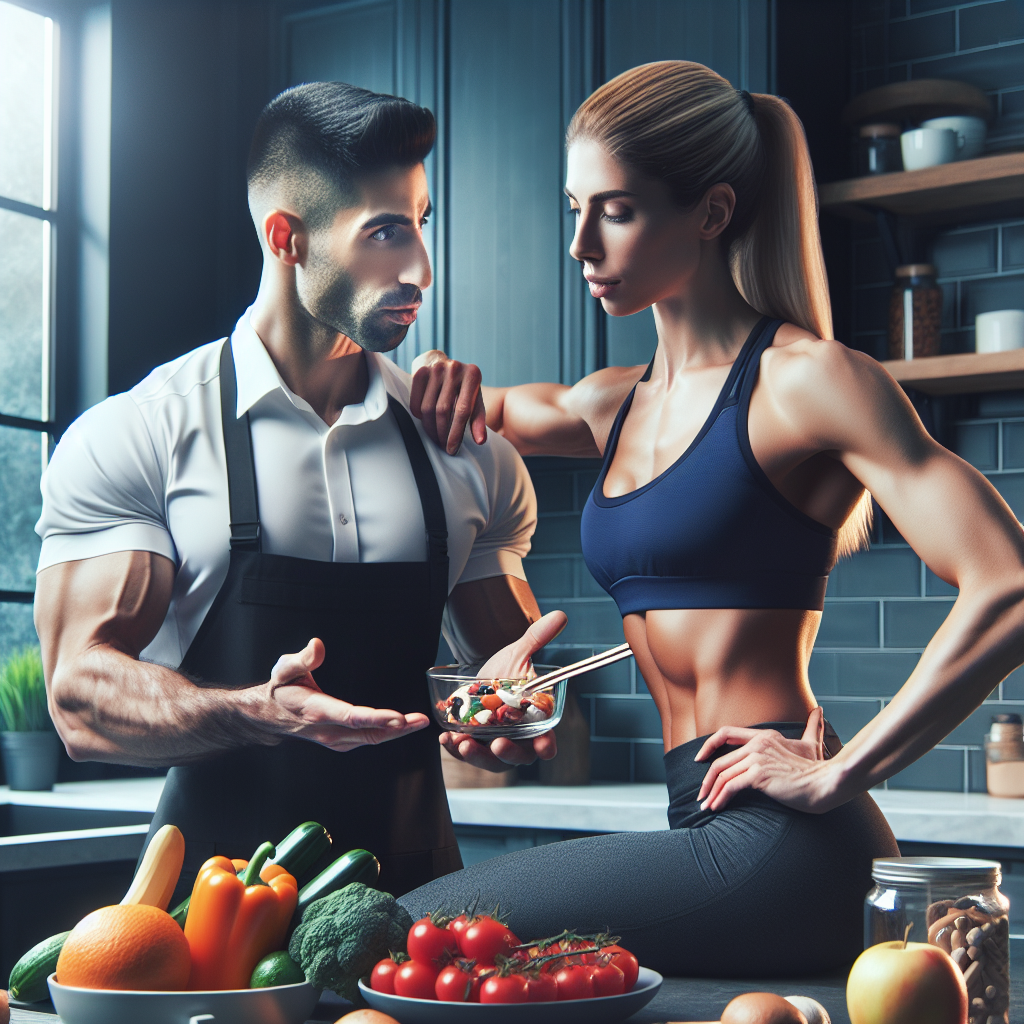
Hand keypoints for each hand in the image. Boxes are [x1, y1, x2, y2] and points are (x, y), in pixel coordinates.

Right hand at [267, 638, 429, 751]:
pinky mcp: (341, 741)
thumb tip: (318, 645)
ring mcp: (336, 740)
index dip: (376, 719)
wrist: (270, 716)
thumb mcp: (284, 670)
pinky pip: (368, 739)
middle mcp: (328, 730)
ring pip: (371, 739)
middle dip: (397, 728)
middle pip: (368, 733)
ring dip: (397, 732)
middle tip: (421, 719)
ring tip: (419, 722)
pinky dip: (387, 733)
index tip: (398, 717)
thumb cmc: (281, 689)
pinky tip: (404, 725)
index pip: (351, 718)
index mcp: (317, 711)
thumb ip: (302, 659)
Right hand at [410, 350, 486, 453]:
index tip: (452, 449)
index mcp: (473, 375)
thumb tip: (480, 441)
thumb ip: (478, 420)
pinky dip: (419, 417)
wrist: (443, 363)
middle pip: (443, 410)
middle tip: (443, 447)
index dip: (456, 433)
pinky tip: (426, 422)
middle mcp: (454, 369)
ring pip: (427, 408)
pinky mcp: (420, 371)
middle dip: (442, 434)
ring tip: (435, 438)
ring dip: (430, 429)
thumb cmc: (463, 387)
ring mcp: (436, 368)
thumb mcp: (475, 400)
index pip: (462, 410)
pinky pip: (415, 402)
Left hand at [439, 610, 566, 771]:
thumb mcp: (518, 654)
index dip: (546, 746)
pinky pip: (466, 752)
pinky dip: (456, 749)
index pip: (547, 742)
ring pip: (490, 761)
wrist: (481, 674)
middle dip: (507, 754)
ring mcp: (495, 744)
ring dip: (476, 756)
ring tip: (462, 741)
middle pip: (518, 757)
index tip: (542, 745)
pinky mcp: (474, 743)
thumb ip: (537, 638)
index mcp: (536, 722)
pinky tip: (446, 738)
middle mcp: (518, 738)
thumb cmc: (507, 670)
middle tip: (497, 745)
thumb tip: (559, 615)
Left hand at [693, 707, 836, 813]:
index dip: (709, 745)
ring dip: (711, 793)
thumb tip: (819, 710)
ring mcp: (757, 758)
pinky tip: (717, 808)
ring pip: (722, 775)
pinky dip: (720, 798)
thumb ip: (812, 727)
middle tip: (702, 796)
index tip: (699, 759)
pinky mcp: (758, 775)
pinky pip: (730, 787)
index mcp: (765, 736)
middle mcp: (757, 744)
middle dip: (707, 780)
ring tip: (706, 806)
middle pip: (720, 761)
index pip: (726, 733)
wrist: (825, 784)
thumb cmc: (817, 769)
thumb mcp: (810, 744)